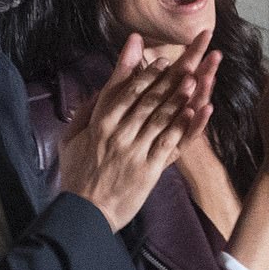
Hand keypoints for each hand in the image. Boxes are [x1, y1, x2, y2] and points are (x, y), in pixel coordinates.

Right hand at [59, 30, 220, 230]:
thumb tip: (102, 88)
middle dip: (169, 74)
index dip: (144, 71)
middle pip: (147, 97)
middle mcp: (118, 132)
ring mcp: (134, 150)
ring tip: (196, 75)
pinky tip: (197, 110)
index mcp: (99, 123)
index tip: (160, 57)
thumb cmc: (77, 175)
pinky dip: (184, 124)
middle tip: (188, 56)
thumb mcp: (71, 138)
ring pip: (160, 116)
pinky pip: (169, 142)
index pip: (124, 89)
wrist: (84, 213)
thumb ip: (86, 110)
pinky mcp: (148, 169)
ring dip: (179, 94)